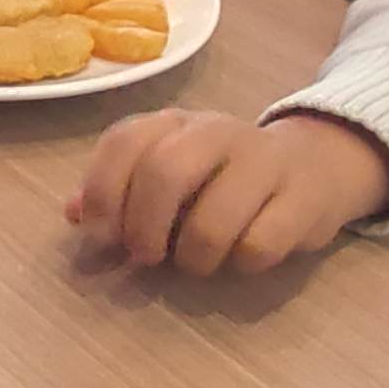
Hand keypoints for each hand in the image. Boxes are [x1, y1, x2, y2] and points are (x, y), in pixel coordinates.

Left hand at [65, 110, 388, 275]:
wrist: (314, 165)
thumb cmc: (222, 178)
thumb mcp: (166, 172)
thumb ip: (117, 190)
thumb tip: (73, 214)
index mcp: (174, 123)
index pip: (124, 142)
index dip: (102, 193)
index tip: (101, 236)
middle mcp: (217, 132)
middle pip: (164, 171)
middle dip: (144, 227)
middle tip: (146, 257)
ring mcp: (264, 162)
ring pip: (213, 221)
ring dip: (194, 258)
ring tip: (197, 261)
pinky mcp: (304, 199)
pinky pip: (258, 245)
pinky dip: (240, 264)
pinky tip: (242, 255)